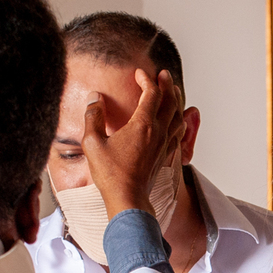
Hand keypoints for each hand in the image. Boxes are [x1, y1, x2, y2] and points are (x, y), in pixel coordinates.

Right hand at [82, 68, 183, 218]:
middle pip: (170, 101)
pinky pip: (178, 134)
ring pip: (178, 117)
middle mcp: (158, 132)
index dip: (146, 80)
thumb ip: (93, 116)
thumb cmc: (111, 175)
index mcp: (143, 125)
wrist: (128, 200)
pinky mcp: (165, 156)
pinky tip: (176, 122)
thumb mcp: (93, 143)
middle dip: (167, 85)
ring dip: (176, 102)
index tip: (139, 73)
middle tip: (163, 75)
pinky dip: (179, 122)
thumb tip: (95, 97)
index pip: (151, 93)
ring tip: (173, 93)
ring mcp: (164, 145)